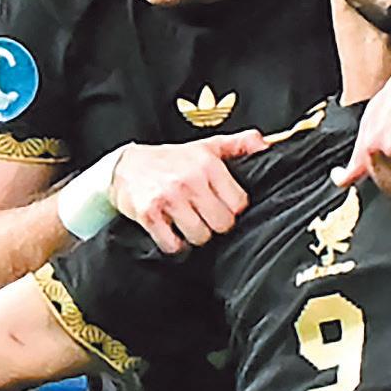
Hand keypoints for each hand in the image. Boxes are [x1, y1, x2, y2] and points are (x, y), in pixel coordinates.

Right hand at [110, 131, 267, 253]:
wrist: (124, 166)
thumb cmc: (170, 160)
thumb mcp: (206, 146)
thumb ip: (239, 144)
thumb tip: (266, 144)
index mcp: (208, 164)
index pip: (239, 204)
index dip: (231, 209)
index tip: (221, 205)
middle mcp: (190, 180)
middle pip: (223, 224)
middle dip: (214, 224)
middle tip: (203, 216)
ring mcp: (169, 198)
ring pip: (200, 237)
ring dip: (194, 236)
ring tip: (187, 223)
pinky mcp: (150, 214)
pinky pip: (174, 245)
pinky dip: (174, 245)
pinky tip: (171, 231)